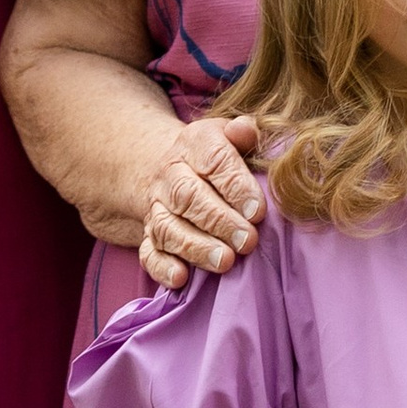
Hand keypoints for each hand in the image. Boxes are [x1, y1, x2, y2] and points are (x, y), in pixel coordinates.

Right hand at [140, 115, 265, 288]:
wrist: (168, 168)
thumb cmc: (215, 158)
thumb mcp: (228, 135)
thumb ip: (244, 132)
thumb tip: (247, 129)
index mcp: (193, 144)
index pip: (213, 161)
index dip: (236, 186)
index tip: (258, 211)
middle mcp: (170, 175)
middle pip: (188, 197)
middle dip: (219, 221)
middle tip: (247, 240)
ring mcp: (156, 207)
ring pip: (169, 228)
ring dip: (196, 247)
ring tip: (225, 262)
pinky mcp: (148, 236)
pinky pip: (149, 253)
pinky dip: (163, 267)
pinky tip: (181, 279)